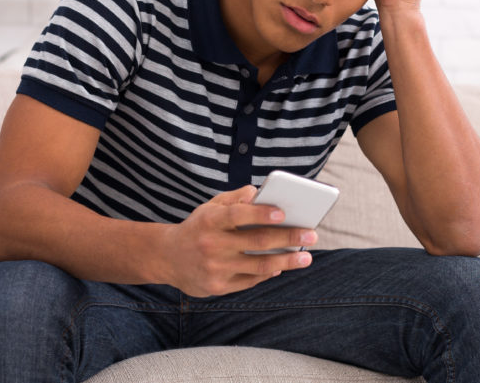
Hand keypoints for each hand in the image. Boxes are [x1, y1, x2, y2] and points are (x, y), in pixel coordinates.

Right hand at [160, 185, 317, 296]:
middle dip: (288, 238)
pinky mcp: (218, 287)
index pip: (237, 215)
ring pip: (259, 266)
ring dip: (287, 261)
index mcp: (209, 220)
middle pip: (257, 243)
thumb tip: (259, 192)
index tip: (284, 212)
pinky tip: (282, 266)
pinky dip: (268, 273)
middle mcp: (211, 245)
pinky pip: (250, 281)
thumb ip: (235, 199)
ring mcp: (215, 268)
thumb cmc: (198, 227)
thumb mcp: (210, 207)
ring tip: (306, 257)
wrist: (168, 258)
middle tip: (312, 235)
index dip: (260, 213)